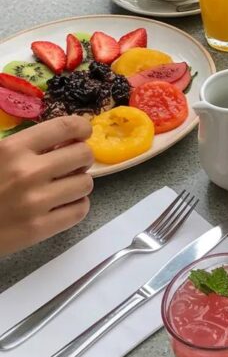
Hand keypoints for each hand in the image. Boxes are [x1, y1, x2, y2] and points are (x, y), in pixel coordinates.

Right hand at [0, 116, 93, 255]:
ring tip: (63, 186)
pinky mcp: (39, 229)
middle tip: (70, 164)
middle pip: (83, 155)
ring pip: (86, 183)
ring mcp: (35, 202)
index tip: (82, 132)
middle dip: (80, 157)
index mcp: (11, 149)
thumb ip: (21, 145)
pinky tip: (62, 204)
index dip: (81, 127)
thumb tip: (60, 139)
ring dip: (78, 183)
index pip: (65, 127)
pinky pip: (80, 210)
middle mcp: (28, 173)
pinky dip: (76, 205)